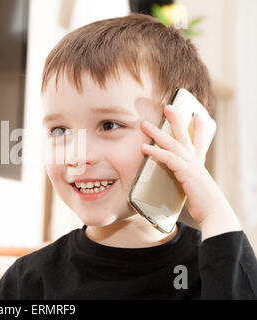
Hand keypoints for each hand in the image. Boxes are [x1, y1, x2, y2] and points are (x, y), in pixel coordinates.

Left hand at [140, 105, 240, 239]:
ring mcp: (191, 165)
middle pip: (185, 135)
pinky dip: (156, 152)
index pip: (199, 142)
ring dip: (157, 132)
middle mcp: (196, 161)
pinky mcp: (186, 172)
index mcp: (198, 164)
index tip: (198, 117)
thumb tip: (178, 186)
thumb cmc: (203, 204)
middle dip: (176, 120)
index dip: (199, 129)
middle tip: (168, 106)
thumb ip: (186, 184)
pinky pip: (168, 158)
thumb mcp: (194, 189)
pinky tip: (144, 148)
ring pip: (173, 143)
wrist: (214, 213)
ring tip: (144, 124)